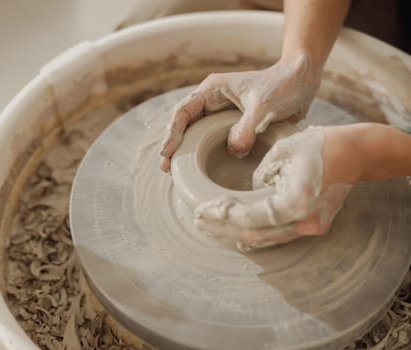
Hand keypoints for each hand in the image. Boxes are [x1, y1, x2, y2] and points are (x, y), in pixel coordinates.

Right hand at [160, 54, 320, 171]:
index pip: (183, 112)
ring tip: (175, 173)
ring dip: (185, 152)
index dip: (172, 133)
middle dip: (173, 146)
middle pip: (183, 126)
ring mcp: (221, 116)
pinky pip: (213, 142)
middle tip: (166, 169)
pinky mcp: (232, 127)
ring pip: (195, 135)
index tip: (167, 153)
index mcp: (212, 90)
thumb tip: (233, 152)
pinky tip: (199, 170)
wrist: (303, 81)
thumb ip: (246, 129)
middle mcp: (212, 102)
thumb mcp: (264, 107)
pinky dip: (204, 155)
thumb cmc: (282, 85)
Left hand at [194, 126, 354, 249]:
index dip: (222, 216)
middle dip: (222, 229)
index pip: (249, 217)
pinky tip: (235, 234)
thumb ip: (259, 177)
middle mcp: (303, 223)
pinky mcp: (310, 225)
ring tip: (210, 227)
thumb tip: (248, 193)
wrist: (355, 153)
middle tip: (199, 221)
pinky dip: (254, 233)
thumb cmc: (319, 146)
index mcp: (295, 203)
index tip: (201, 211)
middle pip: (254, 235)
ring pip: (265, 239)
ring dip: (235, 234)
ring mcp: (309, 227)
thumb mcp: (281, 152)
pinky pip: (276, 234)